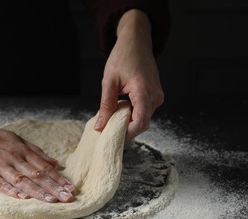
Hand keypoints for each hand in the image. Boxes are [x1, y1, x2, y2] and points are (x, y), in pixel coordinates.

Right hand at [0, 97, 74, 202]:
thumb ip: (35, 152)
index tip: (70, 189)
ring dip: (38, 191)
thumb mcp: (16, 140)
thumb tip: (55, 163)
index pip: (44, 167)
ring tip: (52, 200)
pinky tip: (22, 197)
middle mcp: (13, 157)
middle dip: (53, 187)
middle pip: (36, 174)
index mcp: (21, 150)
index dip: (58, 179)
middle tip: (67, 197)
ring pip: (21, 180)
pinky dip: (10, 190)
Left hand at [94, 9, 163, 140]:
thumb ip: (106, 106)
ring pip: (143, 118)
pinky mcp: (155, 95)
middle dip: (125, 129)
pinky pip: (144, 111)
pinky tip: (121, 108)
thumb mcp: (109, 82)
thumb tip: (100, 126)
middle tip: (108, 128)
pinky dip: (132, 114)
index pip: (140, 122)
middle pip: (142, 123)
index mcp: (144, 91)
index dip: (127, 133)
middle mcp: (155, 96)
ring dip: (128, 121)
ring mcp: (157, 96)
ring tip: (112, 116)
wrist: (136, 42)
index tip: (112, 136)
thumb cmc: (122, 57)